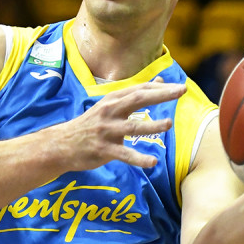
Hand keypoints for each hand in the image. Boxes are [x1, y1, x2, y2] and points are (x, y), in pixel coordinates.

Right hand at [53, 81, 185, 170]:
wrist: (62, 144)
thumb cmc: (91, 124)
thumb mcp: (110, 105)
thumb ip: (135, 94)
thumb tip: (160, 81)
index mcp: (113, 100)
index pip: (140, 89)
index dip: (161, 87)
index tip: (180, 87)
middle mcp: (110, 111)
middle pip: (138, 99)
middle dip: (161, 95)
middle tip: (181, 91)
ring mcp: (107, 130)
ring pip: (133, 126)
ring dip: (151, 125)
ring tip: (168, 124)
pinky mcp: (104, 149)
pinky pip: (124, 154)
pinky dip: (139, 159)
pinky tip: (153, 162)